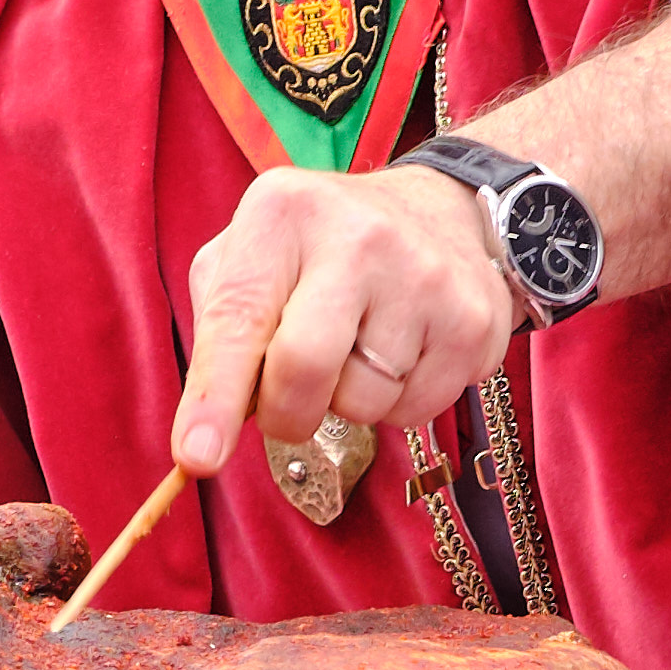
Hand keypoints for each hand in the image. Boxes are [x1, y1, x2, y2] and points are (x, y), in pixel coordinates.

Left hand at [172, 166, 514, 478]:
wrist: (442, 213)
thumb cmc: (322, 251)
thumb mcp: (254, 258)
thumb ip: (220, 334)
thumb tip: (203, 436)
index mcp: (282, 212)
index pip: (238, 320)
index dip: (214, 397)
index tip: (196, 457)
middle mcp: (357, 235)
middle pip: (304, 370)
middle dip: (286, 414)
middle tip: (289, 404)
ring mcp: (424, 276)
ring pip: (364, 403)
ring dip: (348, 403)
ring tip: (360, 350)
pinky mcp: (474, 320)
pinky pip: (416, 412)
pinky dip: (398, 403)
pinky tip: (404, 353)